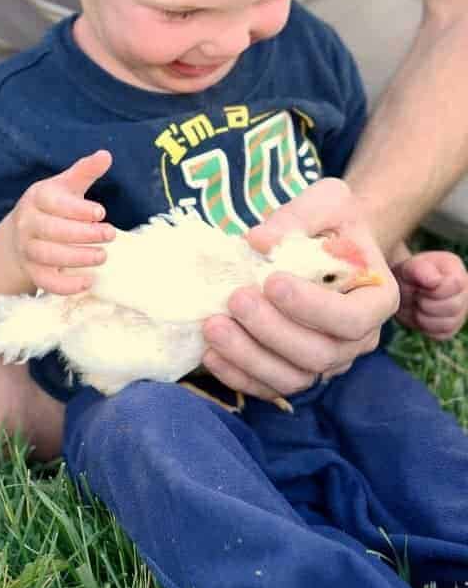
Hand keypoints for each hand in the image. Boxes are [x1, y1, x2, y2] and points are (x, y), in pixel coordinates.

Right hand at [7, 149, 114, 294]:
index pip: (54, 203)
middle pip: (52, 231)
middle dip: (83, 234)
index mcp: (37, 198)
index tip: (101, 212)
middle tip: (111, 234)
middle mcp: (28, 223)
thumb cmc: (52, 205)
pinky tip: (89, 281)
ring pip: (48, 256)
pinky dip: (65, 286)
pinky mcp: (32, 271)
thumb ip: (85, 171)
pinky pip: (45, 282)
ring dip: (77, 258)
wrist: (20, 234)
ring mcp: (27, 248)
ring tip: (103, 256)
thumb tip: (106, 155)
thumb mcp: (66, 185)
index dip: (78, 209)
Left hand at [202, 178, 399, 402]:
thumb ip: (298, 216)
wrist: (328, 239)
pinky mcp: (296, 370)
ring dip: (249, 356)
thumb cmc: (332, 220)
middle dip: (272, 330)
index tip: (271, 280)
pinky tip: (210, 353)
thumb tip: (259, 240)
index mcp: (376, 298)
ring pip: (293, 378)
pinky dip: (239, 376)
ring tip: (213, 326)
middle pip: (319, 354)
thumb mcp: (327, 201)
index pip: (351, 319)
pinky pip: (269, 387)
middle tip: (236, 298)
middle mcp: (358, 339)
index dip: (311, 307)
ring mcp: (328, 361)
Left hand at [393, 251, 467, 340]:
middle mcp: (464, 290)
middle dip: (426, 303)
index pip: (456, 284)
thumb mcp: (408, 268)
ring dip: (424, 316)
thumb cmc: (406, 276)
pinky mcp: (451, 327)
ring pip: (448, 323)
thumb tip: (434, 280)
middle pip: (454, 306)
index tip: (419, 286)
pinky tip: (420, 314)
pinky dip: (426, 327)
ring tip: (417, 304)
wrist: (400, 292)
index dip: (433, 289)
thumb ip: (420, 269)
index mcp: (456, 270)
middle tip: (415, 296)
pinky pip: (441, 334)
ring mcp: (461, 310)